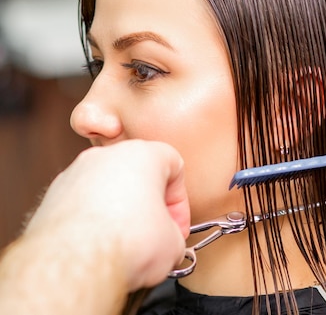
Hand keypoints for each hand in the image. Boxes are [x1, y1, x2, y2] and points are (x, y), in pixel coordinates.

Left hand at [25, 140, 189, 290]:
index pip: (173, 166)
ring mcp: (74, 175)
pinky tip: (98, 249)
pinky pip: (81, 207)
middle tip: (153, 235)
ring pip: (106, 190)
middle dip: (147, 206)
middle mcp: (105, 156)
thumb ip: (172, 234)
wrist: (77, 265)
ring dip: (118, 214)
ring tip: (124, 246)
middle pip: (137, 175)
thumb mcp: (173, 243)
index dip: (179, 203)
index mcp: (142, 154)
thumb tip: (165, 244)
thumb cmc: (127, 243)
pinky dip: (91, 225)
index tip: (176, 226)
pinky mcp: (52, 198)